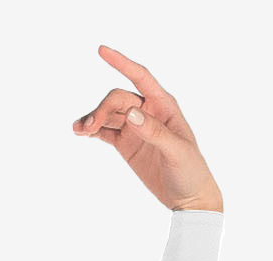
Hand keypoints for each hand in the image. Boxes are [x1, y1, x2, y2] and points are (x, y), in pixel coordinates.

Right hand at [71, 45, 224, 212]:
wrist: (190, 199)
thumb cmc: (191, 171)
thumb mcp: (177, 152)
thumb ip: (155, 132)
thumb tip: (131, 113)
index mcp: (164, 106)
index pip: (141, 77)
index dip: (122, 63)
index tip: (102, 50)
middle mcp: (147, 111)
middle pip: (117, 99)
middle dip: (102, 109)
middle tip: (90, 127)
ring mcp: (135, 127)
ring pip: (108, 114)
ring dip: (93, 119)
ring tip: (80, 131)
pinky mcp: (126, 144)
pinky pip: (105, 131)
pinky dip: (93, 131)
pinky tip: (81, 133)